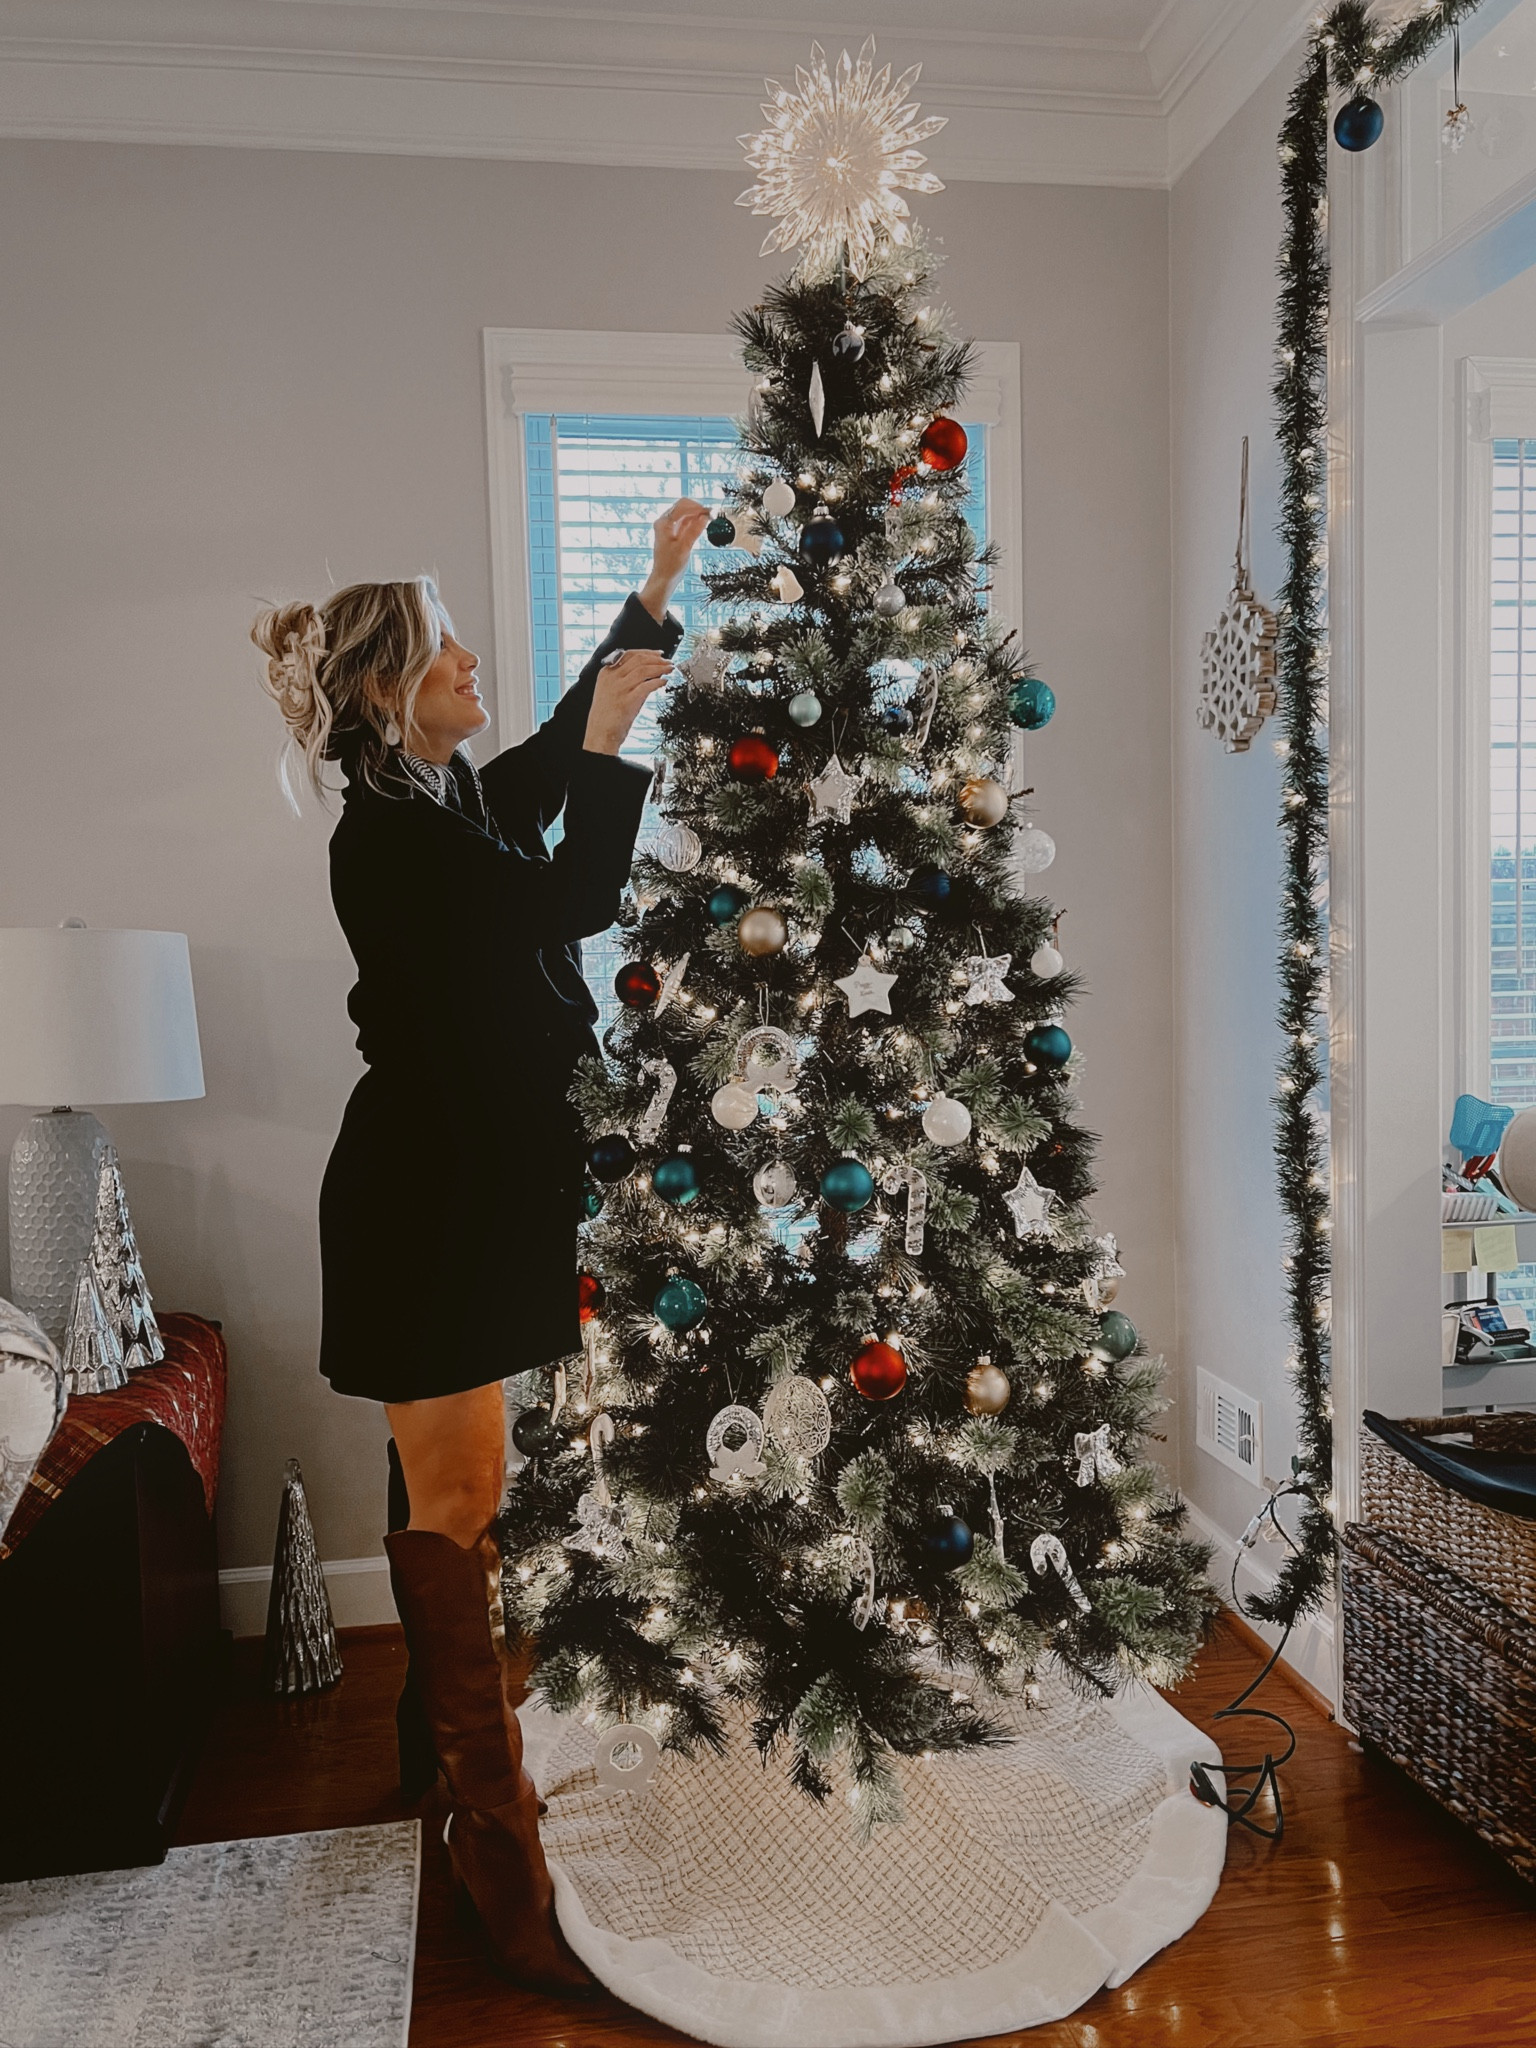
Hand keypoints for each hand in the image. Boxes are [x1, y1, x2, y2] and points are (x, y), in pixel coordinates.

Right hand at [583, 647, 675, 755]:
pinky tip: (664, 683)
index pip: (629, 654)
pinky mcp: (627, 701)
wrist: (600, 734)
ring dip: (660, 668)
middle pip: (638, 660)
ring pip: (643, 670)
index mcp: (606, 673)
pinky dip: (657, 682)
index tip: (658, 654)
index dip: (647, 652)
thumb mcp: (610, 691)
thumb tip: (648, 671)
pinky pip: (646, 686)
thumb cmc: (606, 716)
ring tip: (669, 670)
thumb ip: (625, 679)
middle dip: (657, 659)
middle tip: (668, 662)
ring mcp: (619, 689)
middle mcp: (612, 678)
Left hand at [638, 498, 710, 621]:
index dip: (697, 507)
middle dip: (697, 509)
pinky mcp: (674, 532)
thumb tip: (704, 517)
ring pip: (685, 514)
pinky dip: (694, 522)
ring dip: (697, 515)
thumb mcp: (684, 548)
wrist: (664, 578)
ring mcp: (669, 526)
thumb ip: (694, 531)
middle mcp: (664, 522)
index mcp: (663, 523)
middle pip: (683, 507)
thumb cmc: (671, 565)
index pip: (681, 507)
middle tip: (711, 515)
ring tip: (709, 520)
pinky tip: (703, 525)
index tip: (710, 512)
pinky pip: (686, 522)